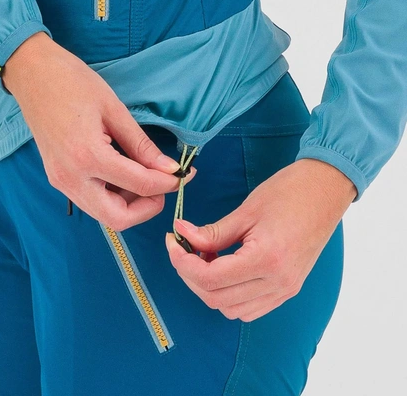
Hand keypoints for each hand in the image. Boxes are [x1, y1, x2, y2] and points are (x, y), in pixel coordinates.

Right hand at [3, 32, 195, 229]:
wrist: (30, 73)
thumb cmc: (72, 82)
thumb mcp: (114, 110)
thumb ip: (142, 145)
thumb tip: (169, 169)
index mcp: (88, 156)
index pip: (140, 185)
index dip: (167, 183)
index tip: (183, 174)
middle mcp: (71, 178)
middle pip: (118, 218)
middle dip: (147, 208)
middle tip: (163, 186)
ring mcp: (61, 181)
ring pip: (103, 214)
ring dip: (130, 205)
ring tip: (146, 178)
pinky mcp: (57, 178)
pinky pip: (91, 201)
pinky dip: (113, 197)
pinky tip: (125, 176)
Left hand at [165, 158, 355, 321]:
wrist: (326, 189)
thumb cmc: (289, 192)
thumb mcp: (246, 210)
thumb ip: (212, 231)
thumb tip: (182, 235)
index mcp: (266, 259)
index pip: (210, 279)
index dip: (182, 262)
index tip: (173, 242)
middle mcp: (278, 282)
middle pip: (216, 298)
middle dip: (191, 275)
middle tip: (184, 248)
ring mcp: (285, 289)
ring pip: (231, 309)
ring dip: (210, 288)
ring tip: (207, 257)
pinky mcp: (288, 288)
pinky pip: (250, 307)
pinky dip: (230, 294)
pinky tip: (226, 268)